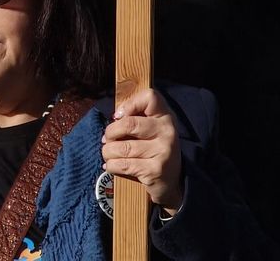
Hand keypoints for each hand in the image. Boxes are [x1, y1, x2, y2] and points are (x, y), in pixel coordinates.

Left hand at [102, 87, 182, 214]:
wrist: (172, 182)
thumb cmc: (152, 149)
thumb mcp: (149, 129)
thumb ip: (134, 117)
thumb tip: (114, 117)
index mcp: (165, 117)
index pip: (150, 97)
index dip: (129, 104)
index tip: (119, 116)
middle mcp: (167, 132)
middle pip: (128, 124)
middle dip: (110, 133)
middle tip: (108, 139)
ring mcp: (163, 152)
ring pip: (121, 147)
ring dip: (107, 152)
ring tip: (109, 154)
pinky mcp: (155, 171)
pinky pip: (122, 164)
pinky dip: (111, 166)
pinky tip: (112, 166)